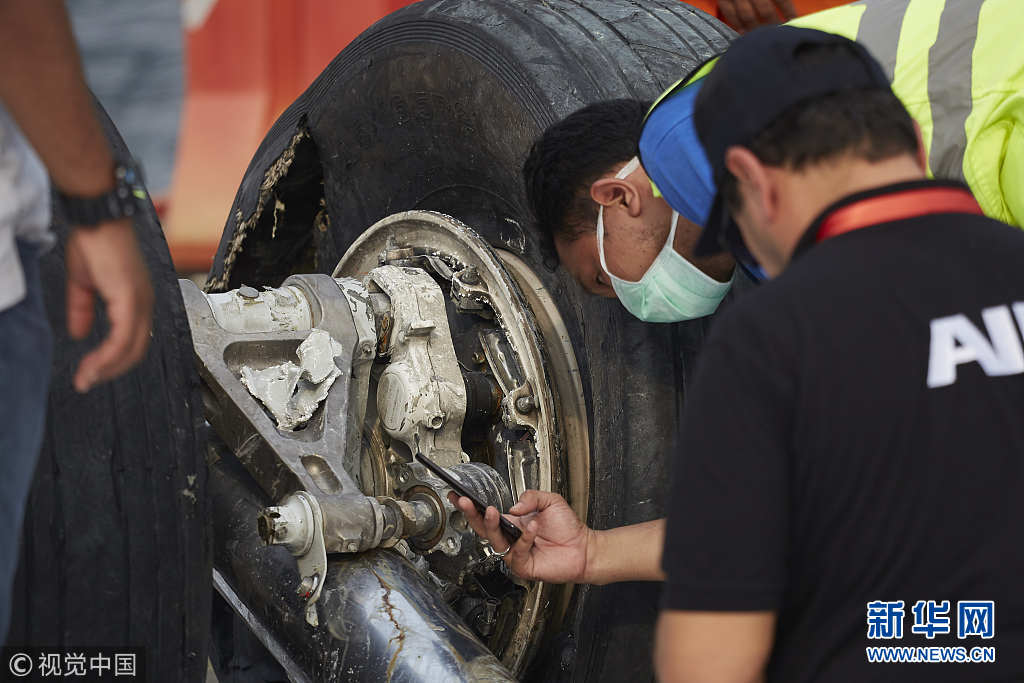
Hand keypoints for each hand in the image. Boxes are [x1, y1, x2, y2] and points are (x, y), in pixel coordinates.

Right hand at [65, 218, 152, 391]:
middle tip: (86, 382)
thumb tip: (78, 334)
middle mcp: (145, 304)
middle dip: (110, 370)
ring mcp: (140, 302)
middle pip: (135, 350)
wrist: (96, 221)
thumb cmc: (93, 244)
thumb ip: (83, 310)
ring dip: (107, 368)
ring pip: (130, 348)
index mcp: (137, 300)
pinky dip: (107, 355)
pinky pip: (122, 337)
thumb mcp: (84, 283)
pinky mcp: (130, 299)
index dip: (112, 360)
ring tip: (86, 379)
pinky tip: (92, 365)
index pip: (132, 340)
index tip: (90, 373)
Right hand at [450, 490, 593, 583]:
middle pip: (483, 528)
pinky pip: (517, 551)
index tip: (457, 495)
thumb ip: (531, 496)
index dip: (472, 507)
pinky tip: (533, 527)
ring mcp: (515, 553)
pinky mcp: (523, 565)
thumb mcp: (550, 500)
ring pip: (496, 540)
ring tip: (493, 511)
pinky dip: (525, 538)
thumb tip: (514, 506)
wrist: (583, 547)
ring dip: (493, 524)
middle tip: (465, 502)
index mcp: (513, 522)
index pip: (487, 514)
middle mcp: (511, 538)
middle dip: (471, 514)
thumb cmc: (567, 527)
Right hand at [717, 0, 796, 31]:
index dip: (789, 13)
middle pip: (765, 11)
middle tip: (778, 35)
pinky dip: (736, 25)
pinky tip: (743, 33)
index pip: (782, 0)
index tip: (793, 23)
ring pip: (747, 16)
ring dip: (755, 29)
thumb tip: (790, 7)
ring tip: (762, 39)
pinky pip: (729, 13)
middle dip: (773, 25)